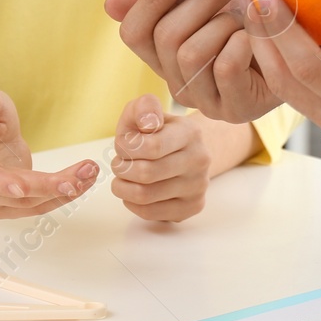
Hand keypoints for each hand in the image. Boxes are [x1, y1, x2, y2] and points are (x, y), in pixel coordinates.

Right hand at [0, 87, 99, 218]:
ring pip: (30, 203)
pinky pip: (36, 206)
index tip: (21, 188)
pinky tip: (83, 182)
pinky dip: (60, 197)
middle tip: (83, 174)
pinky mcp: (7, 206)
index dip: (0, 183)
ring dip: (63, 191)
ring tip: (90, 172)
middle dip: (50, 186)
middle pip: (15, 193)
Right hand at [106, 0, 281, 122]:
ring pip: (192, 53)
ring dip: (225, 23)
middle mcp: (177, 81)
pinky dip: (243, 42)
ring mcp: (204, 100)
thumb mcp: (209, 2)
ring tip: (247, 19)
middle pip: (166, 37)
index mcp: (163, 55)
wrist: (295, 45)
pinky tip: (256, 38)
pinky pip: (225, 66)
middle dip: (202, 0)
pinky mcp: (235, 109)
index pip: (133, 32)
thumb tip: (110, 3)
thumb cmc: (249, 22)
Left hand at [109, 93, 212, 221]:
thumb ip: (143, 108)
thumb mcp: (148, 111)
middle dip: (122, 168)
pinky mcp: (193, 207)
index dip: (126, 147)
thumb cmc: (159, 132)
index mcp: (190, 132)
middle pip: (145, 173)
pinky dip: (131, 203)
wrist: (187, 152)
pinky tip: (135, 189)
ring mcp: (198, 186)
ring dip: (123, 186)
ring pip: (144, 196)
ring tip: (124, 176)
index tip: (123, 143)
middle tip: (120, 162)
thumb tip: (148, 123)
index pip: (151, 147)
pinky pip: (149, 213)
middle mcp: (200, 160)